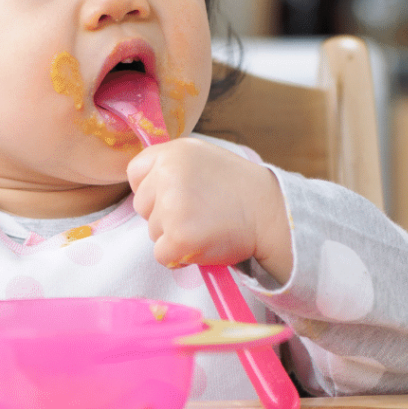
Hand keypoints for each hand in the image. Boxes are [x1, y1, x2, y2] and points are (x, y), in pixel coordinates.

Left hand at [126, 137, 292, 283]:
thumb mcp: (202, 159)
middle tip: (199, 212)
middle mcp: (167, 175)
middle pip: (141, 206)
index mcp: (172, 152)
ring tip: (207, 225)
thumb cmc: (238, 189)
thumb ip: (172, 166)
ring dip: (175, 236)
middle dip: (164, 215)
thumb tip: (143, 184)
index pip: (135, 173)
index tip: (174, 196)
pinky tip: (204, 243)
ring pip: (153, 232)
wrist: (272, 214)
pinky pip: (162, 255)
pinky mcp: (178, 237)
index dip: (152, 189)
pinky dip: (180, 256)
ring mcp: (171, 207)